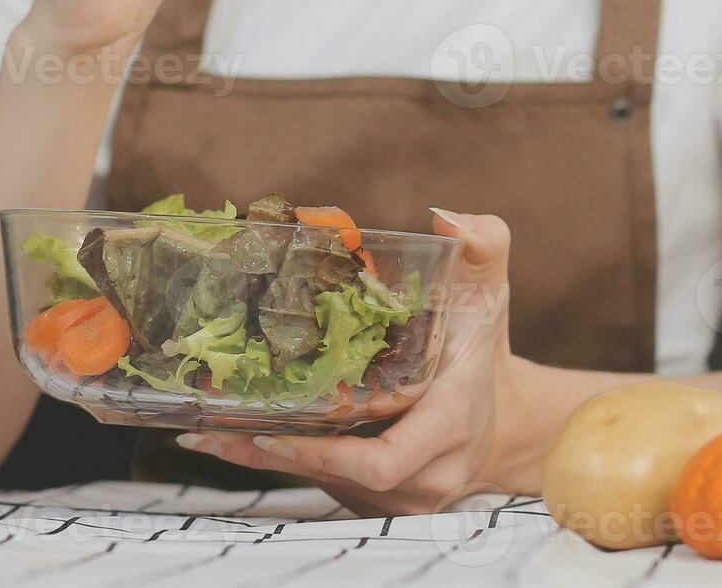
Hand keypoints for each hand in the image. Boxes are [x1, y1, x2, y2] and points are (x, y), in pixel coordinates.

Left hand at [178, 211, 534, 514]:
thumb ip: (481, 244)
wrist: (509, 420)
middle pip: (344, 478)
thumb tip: (448, 217)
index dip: (325, 452)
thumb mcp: (487, 292)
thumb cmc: (483, 349)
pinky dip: (292, 465)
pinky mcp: (386, 504)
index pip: (385, 459)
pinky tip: (245, 443)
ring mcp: (408, 497)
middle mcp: (431, 471)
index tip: (269, 430)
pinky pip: (333, 488)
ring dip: (272, 464)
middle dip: (276, 458)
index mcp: (450, 422)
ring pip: (332, 486)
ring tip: (212, 437)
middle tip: (212, 434)